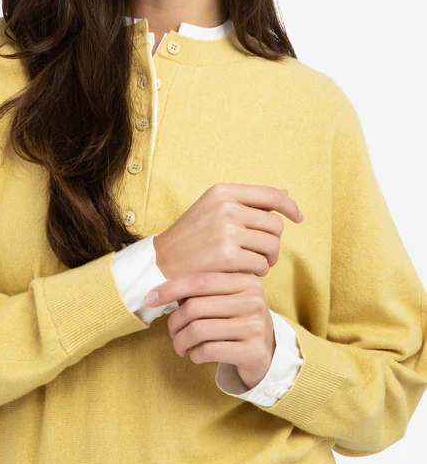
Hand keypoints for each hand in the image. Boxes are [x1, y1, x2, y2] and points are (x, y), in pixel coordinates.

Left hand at [144, 271, 275, 389]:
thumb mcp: (227, 299)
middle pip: (195, 307)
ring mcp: (255, 326)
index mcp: (246, 281)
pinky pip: (209, 350)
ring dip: (181, 341)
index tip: (150, 298)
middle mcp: (253, 301)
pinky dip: (195, 354)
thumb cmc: (237, 320)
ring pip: (198, 330)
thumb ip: (203, 291)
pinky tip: (196, 355)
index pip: (200, 281)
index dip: (171, 288)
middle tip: (172, 332)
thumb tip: (160, 291)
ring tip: (180, 346)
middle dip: (175, 322)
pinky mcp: (252, 351)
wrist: (267, 352)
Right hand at [153, 183, 302, 281]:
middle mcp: (226, 207)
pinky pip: (261, 264)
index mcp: (223, 191)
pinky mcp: (227, 256)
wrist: (164, 262)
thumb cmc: (193, 236)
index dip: (290, 205)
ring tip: (254, 263)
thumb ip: (247, 202)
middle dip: (274, 241)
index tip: (298, 217)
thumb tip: (285, 194)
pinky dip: (258, 271)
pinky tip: (245, 272)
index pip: (271, 194)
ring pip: (271, 246)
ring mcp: (227, 231)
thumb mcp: (214, 208)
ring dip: (267, 258)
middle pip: (275, 224)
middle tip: (264, 252)